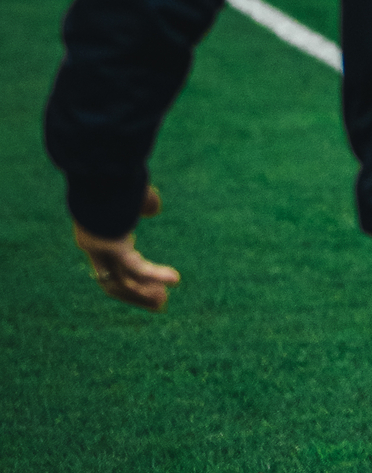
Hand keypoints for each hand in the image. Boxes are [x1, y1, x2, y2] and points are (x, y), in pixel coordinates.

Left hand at [74, 185, 179, 313]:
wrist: (99, 169)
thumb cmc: (114, 177)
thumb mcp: (132, 192)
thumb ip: (143, 202)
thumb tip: (154, 209)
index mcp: (97, 237)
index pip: (111, 266)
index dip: (130, 278)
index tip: (150, 285)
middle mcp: (95, 248)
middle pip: (114, 282)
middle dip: (137, 294)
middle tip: (159, 303)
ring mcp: (101, 250)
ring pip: (123, 283)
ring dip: (143, 294)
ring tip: (163, 302)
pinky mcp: (113, 247)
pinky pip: (136, 267)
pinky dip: (156, 274)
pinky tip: (175, 279)